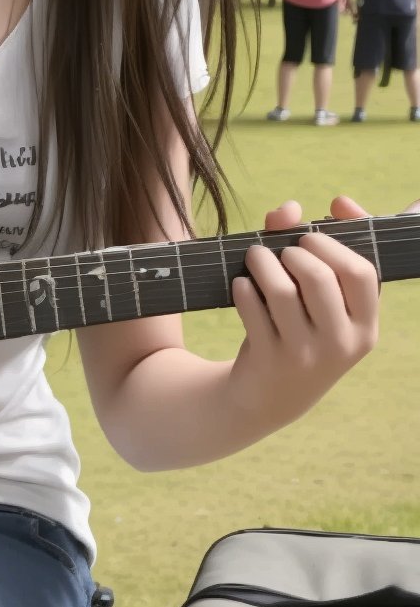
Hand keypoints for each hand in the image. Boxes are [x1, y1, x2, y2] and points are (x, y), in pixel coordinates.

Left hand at [227, 196, 379, 432]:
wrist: (269, 399)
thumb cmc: (300, 333)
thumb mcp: (318, 305)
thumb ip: (308, 248)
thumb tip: (289, 207)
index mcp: (365, 327)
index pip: (363, 272)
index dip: (340, 237)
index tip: (324, 217)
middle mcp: (341, 344)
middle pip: (320, 276)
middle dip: (295, 249)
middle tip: (282, 248)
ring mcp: (305, 355)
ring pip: (283, 290)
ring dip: (263, 261)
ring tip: (255, 257)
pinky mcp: (269, 360)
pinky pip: (252, 310)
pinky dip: (243, 289)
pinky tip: (242, 286)